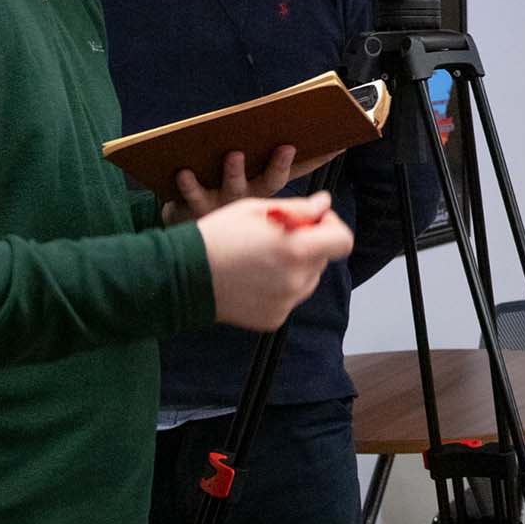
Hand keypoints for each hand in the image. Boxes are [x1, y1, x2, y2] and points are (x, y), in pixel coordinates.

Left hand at [161, 145, 341, 221]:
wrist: (186, 248)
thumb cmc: (217, 204)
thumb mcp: (244, 185)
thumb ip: (264, 163)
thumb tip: (287, 135)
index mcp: (265, 189)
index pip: (297, 170)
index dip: (317, 158)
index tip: (336, 143)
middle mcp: (251, 198)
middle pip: (270, 180)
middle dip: (279, 164)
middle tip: (286, 148)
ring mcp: (226, 202)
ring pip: (234, 185)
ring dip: (235, 170)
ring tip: (234, 155)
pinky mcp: (197, 206)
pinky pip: (193, 195)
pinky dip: (188, 184)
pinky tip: (184, 171)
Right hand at [199, 192, 355, 330]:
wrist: (181, 277)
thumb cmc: (216, 236)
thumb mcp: (256, 210)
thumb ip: (298, 208)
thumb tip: (324, 205)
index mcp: (295, 250)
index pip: (343, 241)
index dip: (332, 227)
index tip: (314, 220)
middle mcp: (295, 281)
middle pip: (323, 259)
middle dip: (308, 244)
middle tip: (277, 236)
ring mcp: (285, 303)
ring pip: (308, 279)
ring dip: (295, 265)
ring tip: (261, 257)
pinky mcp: (273, 319)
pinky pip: (290, 297)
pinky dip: (280, 286)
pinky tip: (253, 277)